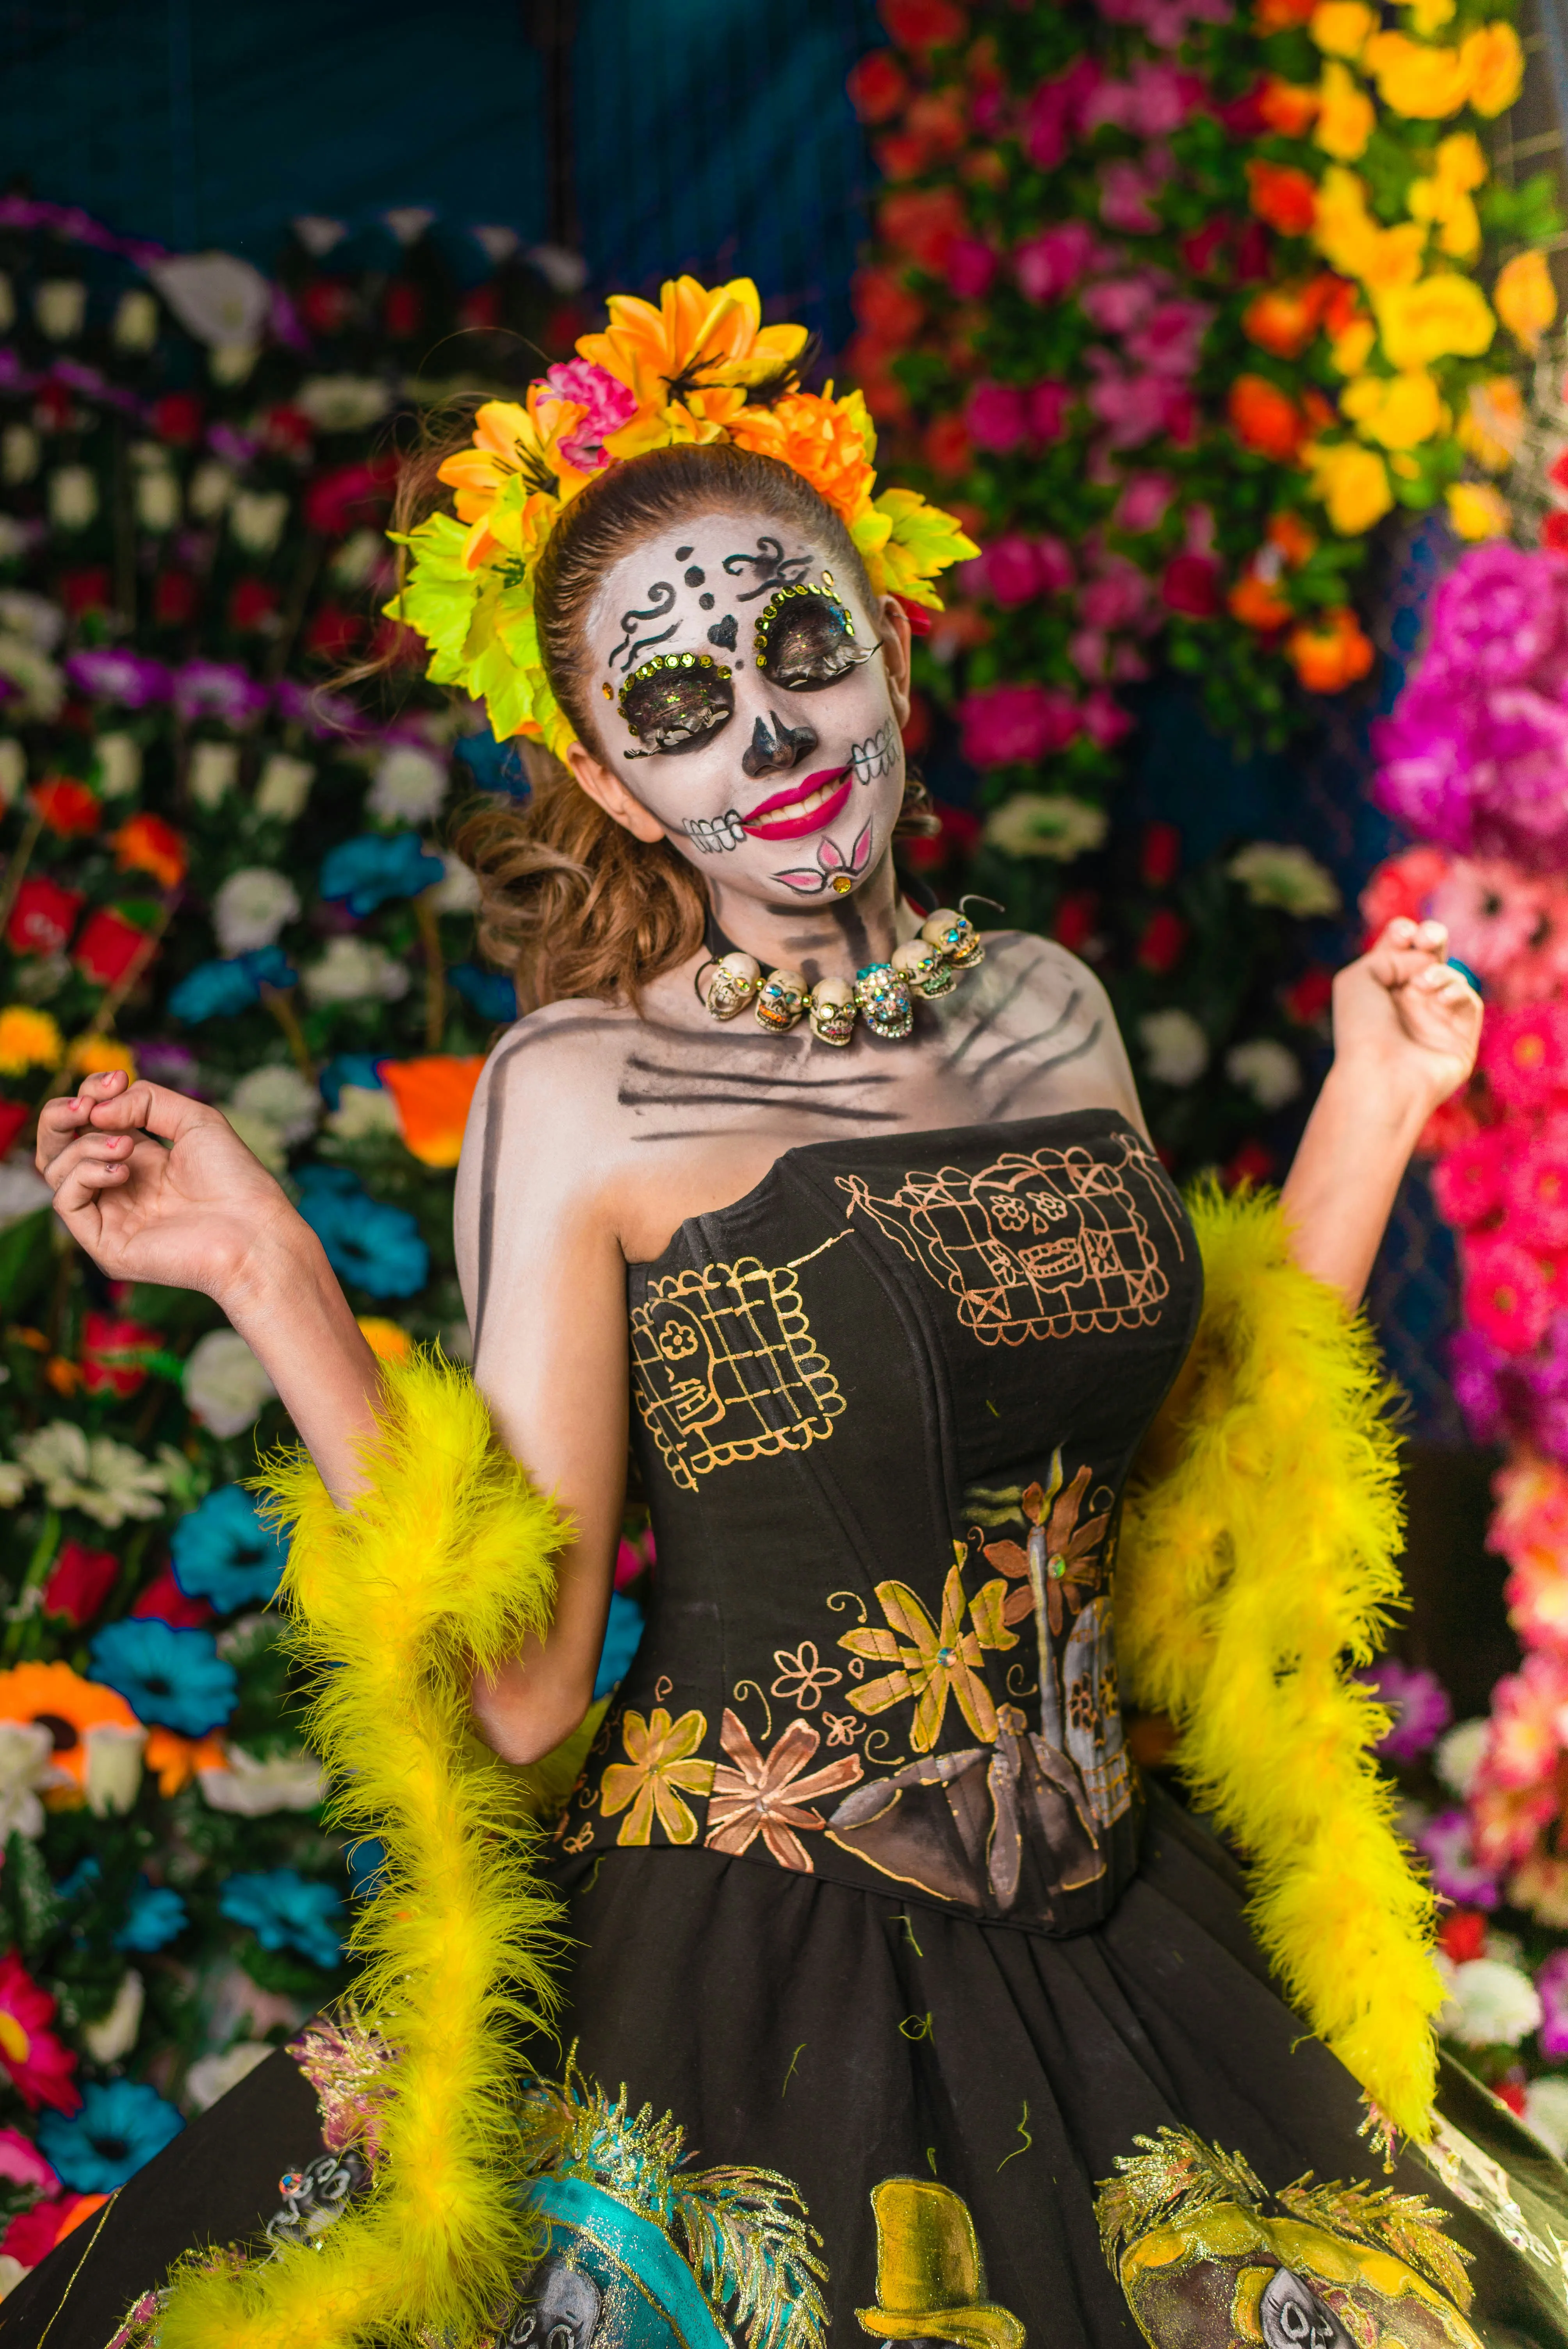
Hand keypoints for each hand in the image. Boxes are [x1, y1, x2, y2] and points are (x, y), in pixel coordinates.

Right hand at [37, 1068, 301, 1305]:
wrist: (254, 1230)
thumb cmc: (235, 1179)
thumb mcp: (193, 1120)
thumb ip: (146, 1101)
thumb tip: (96, 1110)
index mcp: (137, 1159)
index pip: (87, 1123)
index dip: (90, 1094)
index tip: (116, 1079)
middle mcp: (117, 1187)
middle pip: (56, 1148)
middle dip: (60, 1117)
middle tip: (86, 1106)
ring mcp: (109, 1217)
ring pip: (56, 1171)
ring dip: (86, 1146)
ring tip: (127, 1145)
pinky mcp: (106, 1245)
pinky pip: (67, 1203)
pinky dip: (85, 1175)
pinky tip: (123, 1170)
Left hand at [1330, 917, 1481, 1120]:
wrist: (1380, 1076)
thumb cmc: (1361, 1029)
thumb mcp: (1359, 977)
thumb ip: (1391, 953)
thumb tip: (1427, 963)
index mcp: (1379, 991)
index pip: (1398, 951)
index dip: (1405, 935)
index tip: (1403, 933)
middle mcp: (1407, 1004)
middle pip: (1429, 957)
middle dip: (1432, 938)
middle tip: (1429, 937)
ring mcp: (1435, 1020)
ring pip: (1451, 976)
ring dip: (1439, 971)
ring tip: (1422, 982)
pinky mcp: (1460, 1038)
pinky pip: (1469, 1002)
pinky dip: (1457, 991)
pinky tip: (1441, 995)